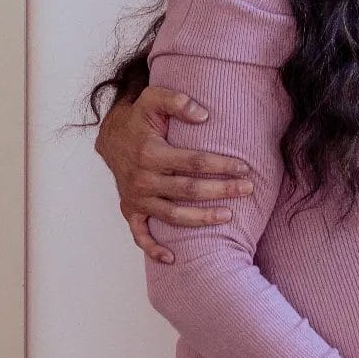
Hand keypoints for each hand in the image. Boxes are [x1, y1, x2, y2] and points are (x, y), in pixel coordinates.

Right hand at [95, 86, 252, 263]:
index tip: (245, 167)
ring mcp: (136, 198)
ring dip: (201, 219)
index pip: (193, 162)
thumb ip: (177, 101)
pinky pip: (140, 235)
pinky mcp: (130, 210)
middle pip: (188, 191)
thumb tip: (204, 115)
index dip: (221, 165)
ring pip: (172, 216)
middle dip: (221, 191)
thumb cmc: (138, 118)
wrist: (110, 137)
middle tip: (248, 190)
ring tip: (228, 216)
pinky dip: (154, 249)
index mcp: (150, 153)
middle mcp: (142, 179)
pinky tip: (173, 258)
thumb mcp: (153, 99)